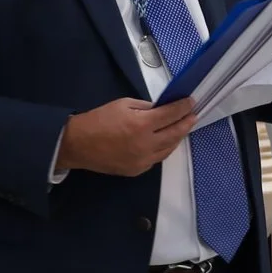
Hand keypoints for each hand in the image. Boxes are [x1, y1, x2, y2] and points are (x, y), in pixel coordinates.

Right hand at [58, 97, 199, 177]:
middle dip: (186, 123)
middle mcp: (146, 145)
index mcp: (141, 125)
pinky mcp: (137, 170)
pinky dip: (164, 149)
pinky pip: (157, 158)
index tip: (190, 102)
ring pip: (169, 149)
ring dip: (177, 137)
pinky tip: (166, 141)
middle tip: (193, 116)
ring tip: (182, 128)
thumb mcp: (123, 104)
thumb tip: (162, 109)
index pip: (171, 115)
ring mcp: (143, 161)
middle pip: (175, 134)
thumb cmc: (99, 120)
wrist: (78, 144)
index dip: (183, 107)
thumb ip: (146, 107)